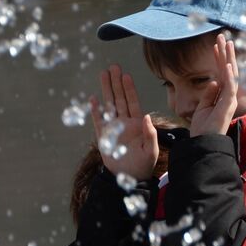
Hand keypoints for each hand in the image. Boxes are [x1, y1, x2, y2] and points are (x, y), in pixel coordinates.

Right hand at [92, 65, 158, 181]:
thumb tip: (146, 116)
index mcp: (137, 124)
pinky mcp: (103, 137)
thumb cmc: (143, 166)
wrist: (128, 179)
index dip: (129, 88)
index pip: (133, 102)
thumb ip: (150, 134)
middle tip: (113, 67)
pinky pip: (98, 121)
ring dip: (106, 90)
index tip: (126, 75)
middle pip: (119, 98)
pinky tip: (94, 99)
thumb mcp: (151, 151)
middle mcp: (125, 123)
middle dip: (116, 83)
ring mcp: (113, 128)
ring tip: (103, 74)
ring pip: (109, 105)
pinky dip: (96, 111)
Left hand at [189, 34, 239, 136]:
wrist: (204, 143)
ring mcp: (229, 99)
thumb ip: (208, 94)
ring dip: (228, 58)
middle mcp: (227, 95)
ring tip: (227, 43)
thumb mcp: (202, 108)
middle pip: (227, 69)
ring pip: (230, 74)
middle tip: (221, 36)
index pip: (220, 72)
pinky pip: (230, 86)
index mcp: (221, 95)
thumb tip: (212, 81)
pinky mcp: (228, 105)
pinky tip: (227, 63)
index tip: (214, 45)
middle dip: (224, 52)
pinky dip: (228, 74)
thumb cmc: (203, 129)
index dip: (218, 58)